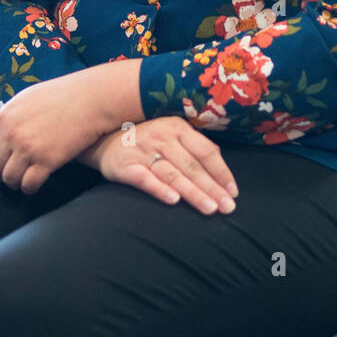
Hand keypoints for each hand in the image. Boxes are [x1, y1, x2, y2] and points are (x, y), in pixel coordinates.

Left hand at [0, 69, 117, 194]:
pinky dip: (30, 188)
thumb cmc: (64, 95)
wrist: (92, 98)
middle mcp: (12, 133)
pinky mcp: (47, 160)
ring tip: (23, 180)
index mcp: (5, 116)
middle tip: (10, 175)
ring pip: (8, 178)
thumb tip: (0, 129)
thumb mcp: (28, 98)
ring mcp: (29, 147)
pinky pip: (29, 184)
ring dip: (15, 183)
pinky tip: (36, 184)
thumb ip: (11, 116)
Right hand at [93, 117, 239, 215]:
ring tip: (210, 209)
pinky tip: (173, 201)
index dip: (221, 172)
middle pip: (192, 166)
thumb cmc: (146, 140)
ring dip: (193, 193)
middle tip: (227, 208)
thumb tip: (221, 171)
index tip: (233, 192)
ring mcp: (143, 151)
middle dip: (212, 188)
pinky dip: (159, 189)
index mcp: (177, 128)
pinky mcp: (125, 166)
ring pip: (173, 175)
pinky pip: (145, 179)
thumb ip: (192, 148)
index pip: (206, 151)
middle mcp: (161, 137)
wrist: (103, 138)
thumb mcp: (169, 134)